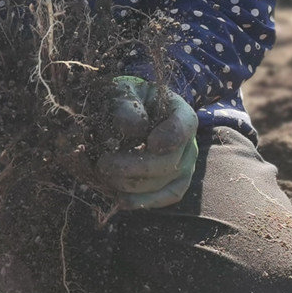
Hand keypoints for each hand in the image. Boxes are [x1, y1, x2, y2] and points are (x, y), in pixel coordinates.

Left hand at [96, 76, 197, 207]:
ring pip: (163, 183)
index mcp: (180, 113)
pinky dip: (143, 201)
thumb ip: (125, 104)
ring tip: (104, 176)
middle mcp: (188, 142)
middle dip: (134, 167)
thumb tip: (132, 127)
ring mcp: (184, 166)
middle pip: (169, 162)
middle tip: (103, 164)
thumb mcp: (122, 91)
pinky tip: (120, 201)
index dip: (170, 136)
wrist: (128, 113)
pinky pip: (165, 197)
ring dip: (131, 184)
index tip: (150, 143)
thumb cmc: (125, 99)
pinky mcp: (175, 183)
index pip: (183, 126)